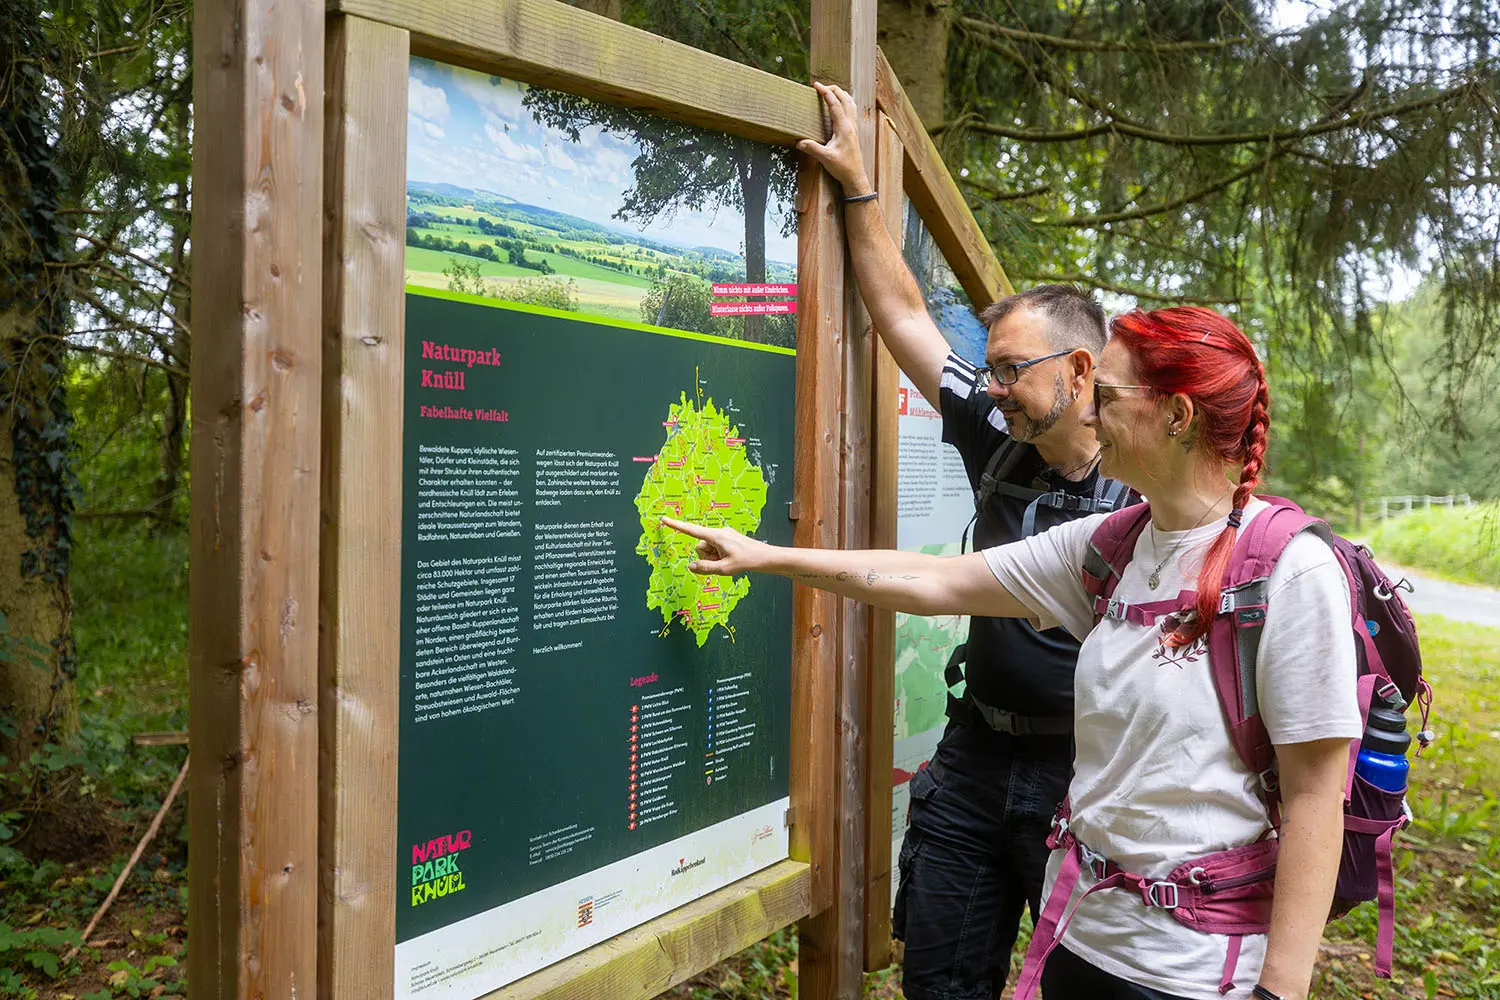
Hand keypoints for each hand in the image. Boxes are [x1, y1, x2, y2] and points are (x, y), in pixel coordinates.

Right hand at [660, 517, 772, 576]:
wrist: (765, 558)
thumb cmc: (747, 561)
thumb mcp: (724, 569)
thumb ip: (704, 568)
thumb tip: (690, 566)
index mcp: (716, 536)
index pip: (691, 531)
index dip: (676, 526)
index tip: (664, 519)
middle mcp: (718, 533)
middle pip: (700, 547)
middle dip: (706, 557)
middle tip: (723, 563)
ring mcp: (723, 536)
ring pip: (708, 550)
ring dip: (714, 558)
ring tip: (729, 562)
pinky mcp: (728, 540)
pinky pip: (716, 550)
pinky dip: (719, 557)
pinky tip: (732, 560)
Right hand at [796, 81, 872, 195]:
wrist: (855, 177)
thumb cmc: (843, 168)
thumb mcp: (826, 158)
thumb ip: (812, 148)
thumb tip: (799, 142)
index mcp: (844, 128)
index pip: (835, 104)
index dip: (825, 93)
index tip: (817, 85)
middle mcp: (850, 125)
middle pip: (845, 99)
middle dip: (834, 89)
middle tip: (822, 86)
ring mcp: (854, 128)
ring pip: (851, 104)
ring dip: (842, 95)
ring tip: (832, 91)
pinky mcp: (854, 132)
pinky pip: (852, 111)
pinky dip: (846, 103)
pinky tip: (841, 107)